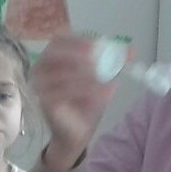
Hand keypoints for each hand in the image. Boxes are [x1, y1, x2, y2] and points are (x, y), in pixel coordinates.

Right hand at [31, 33, 118, 168]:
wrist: (78, 131)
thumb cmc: (86, 101)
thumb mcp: (103, 77)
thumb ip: (113, 62)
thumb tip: (131, 50)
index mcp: (52, 57)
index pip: (61, 40)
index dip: (82, 40)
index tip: (103, 45)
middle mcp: (40, 68)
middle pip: (55, 51)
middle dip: (79, 52)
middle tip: (100, 57)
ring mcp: (39, 85)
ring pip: (62, 72)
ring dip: (87, 75)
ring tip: (106, 80)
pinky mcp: (44, 101)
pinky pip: (63, 92)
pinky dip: (85, 90)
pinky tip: (101, 92)